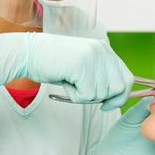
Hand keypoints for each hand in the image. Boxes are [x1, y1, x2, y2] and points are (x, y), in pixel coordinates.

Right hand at [0, 32, 133, 110]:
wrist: (27, 54)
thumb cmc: (52, 63)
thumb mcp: (82, 66)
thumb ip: (100, 75)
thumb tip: (118, 97)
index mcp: (104, 49)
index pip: (127, 78)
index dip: (120, 96)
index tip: (107, 104)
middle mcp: (102, 51)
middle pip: (119, 88)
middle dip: (103, 99)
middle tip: (82, 93)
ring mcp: (93, 57)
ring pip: (101, 94)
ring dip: (84, 96)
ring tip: (69, 82)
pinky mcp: (82, 65)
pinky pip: (87, 95)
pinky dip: (75, 96)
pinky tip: (65, 82)